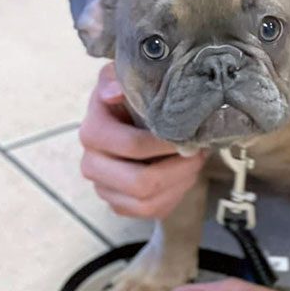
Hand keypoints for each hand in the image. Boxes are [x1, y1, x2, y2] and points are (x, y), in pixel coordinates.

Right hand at [80, 62, 208, 219]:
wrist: (130, 119)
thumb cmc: (130, 98)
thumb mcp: (124, 79)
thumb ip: (115, 80)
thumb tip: (114, 92)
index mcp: (92, 132)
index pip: (132, 146)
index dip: (167, 145)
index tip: (189, 135)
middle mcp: (91, 164)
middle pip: (141, 182)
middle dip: (179, 168)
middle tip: (198, 152)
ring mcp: (103, 188)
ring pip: (148, 202)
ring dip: (180, 183)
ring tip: (194, 162)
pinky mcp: (118, 204)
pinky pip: (151, 211)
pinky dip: (174, 196)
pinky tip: (183, 176)